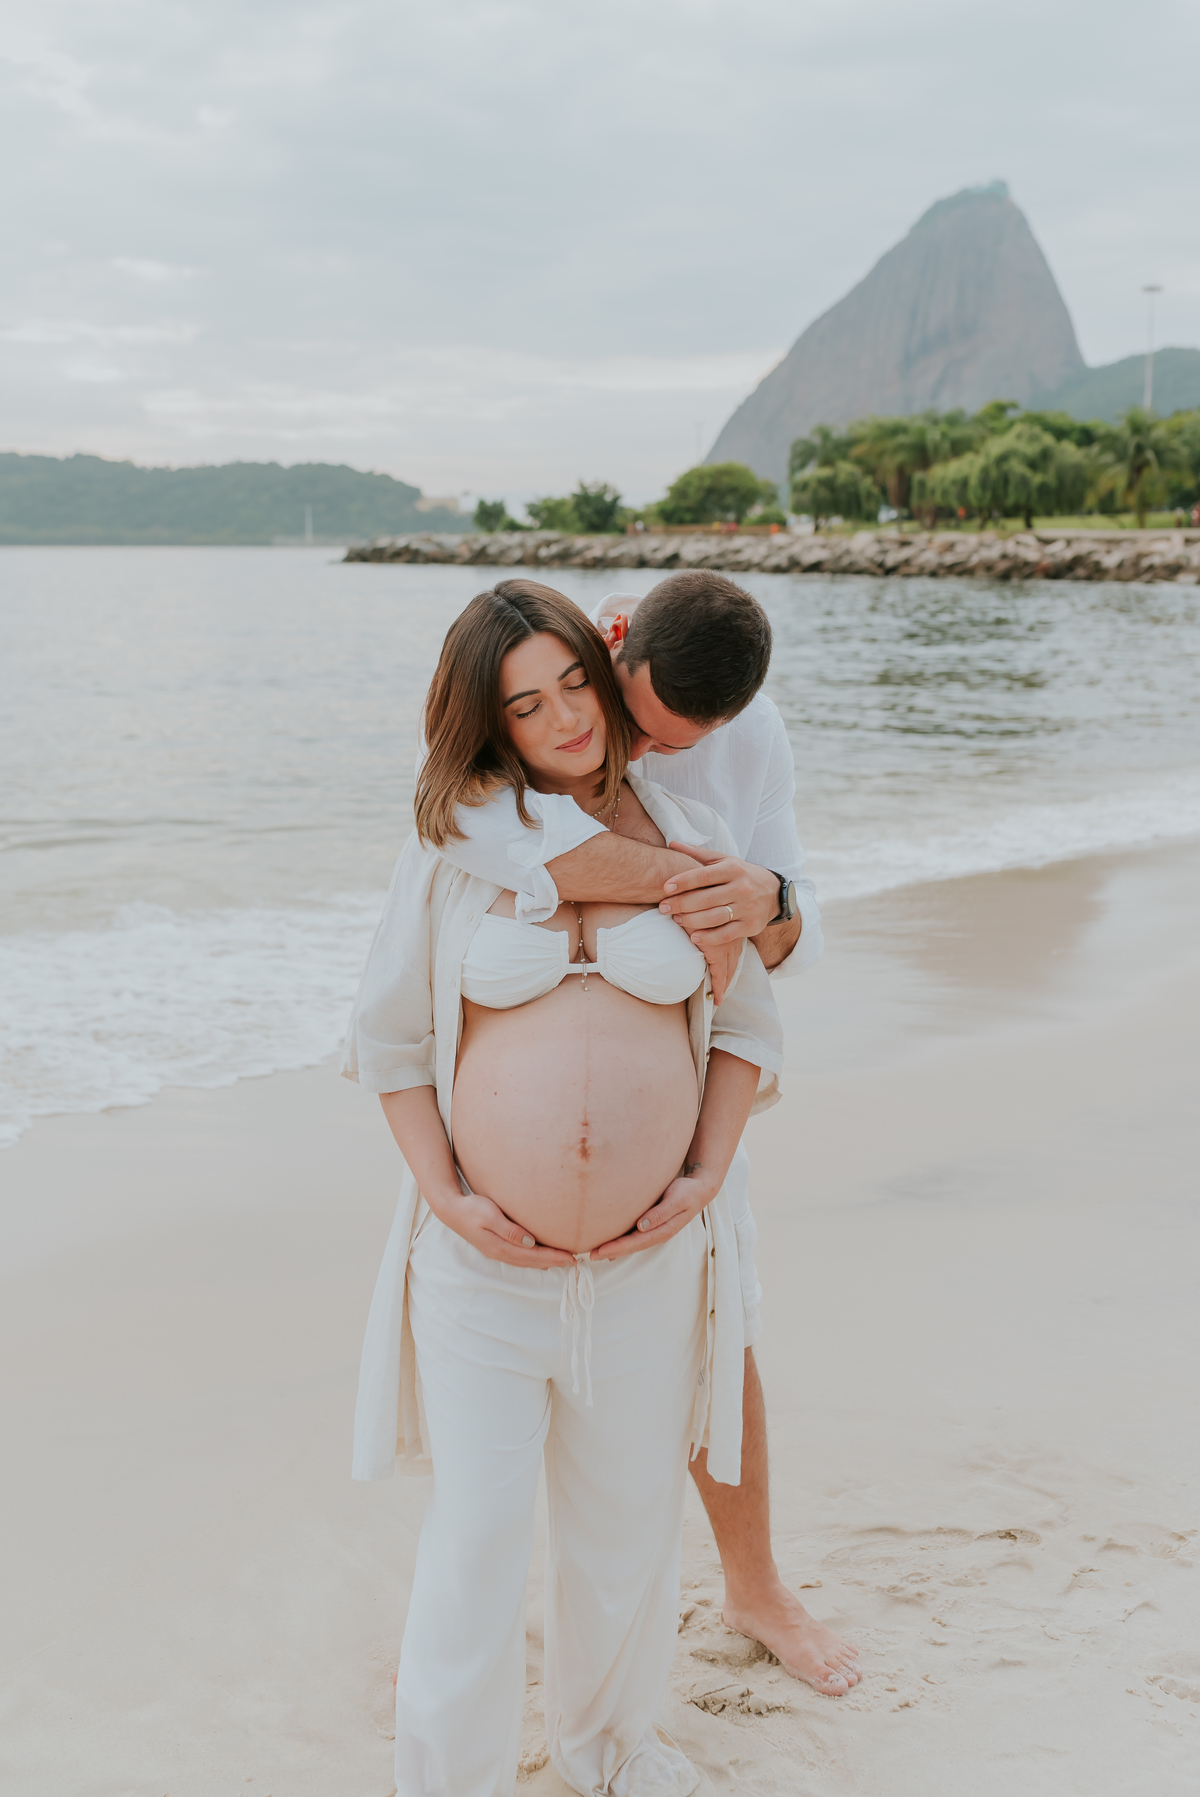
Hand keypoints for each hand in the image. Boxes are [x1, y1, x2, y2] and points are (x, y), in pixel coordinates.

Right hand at [427, 1184, 574, 1268]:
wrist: (451, 1210)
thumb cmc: (472, 1209)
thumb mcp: (491, 1216)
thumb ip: (510, 1231)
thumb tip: (530, 1243)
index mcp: (502, 1247)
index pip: (534, 1255)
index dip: (554, 1257)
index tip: (572, 1258)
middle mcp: (501, 1253)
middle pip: (533, 1261)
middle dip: (554, 1262)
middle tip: (575, 1261)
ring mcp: (498, 1251)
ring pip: (527, 1261)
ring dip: (545, 1261)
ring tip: (562, 1260)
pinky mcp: (496, 1246)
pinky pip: (520, 1256)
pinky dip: (534, 1258)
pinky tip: (540, 1255)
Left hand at [591, 1168, 717, 1260]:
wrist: (699, 1189)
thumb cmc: (687, 1192)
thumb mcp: (676, 1199)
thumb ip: (660, 1213)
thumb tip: (641, 1226)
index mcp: (663, 1231)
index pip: (636, 1242)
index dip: (617, 1247)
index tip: (600, 1250)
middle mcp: (657, 1233)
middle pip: (631, 1246)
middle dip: (611, 1251)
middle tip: (590, 1255)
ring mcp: (654, 1230)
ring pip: (631, 1243)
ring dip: (614, 1248)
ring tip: (594, 1251)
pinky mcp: (651, 1223)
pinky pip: (633, 1235)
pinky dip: (620, 1240)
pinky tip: (609, 1242)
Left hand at [658, 846, 778, 999]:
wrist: (775, 893)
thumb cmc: (742, 875)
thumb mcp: (725, 860)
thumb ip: (698, 854)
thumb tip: (672, 843)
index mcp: (734, 869)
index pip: (705, 875)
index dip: (683, 881)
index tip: (665, 887)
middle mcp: (742, 888)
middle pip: (706, 898)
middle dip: (681, 904)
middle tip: (663, 907)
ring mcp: (747, 908)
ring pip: (715, 917)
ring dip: (692, 920)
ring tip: (676, 919)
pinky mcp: (751, 925)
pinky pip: (726, 934)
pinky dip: (709, 937)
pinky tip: (694, 937)